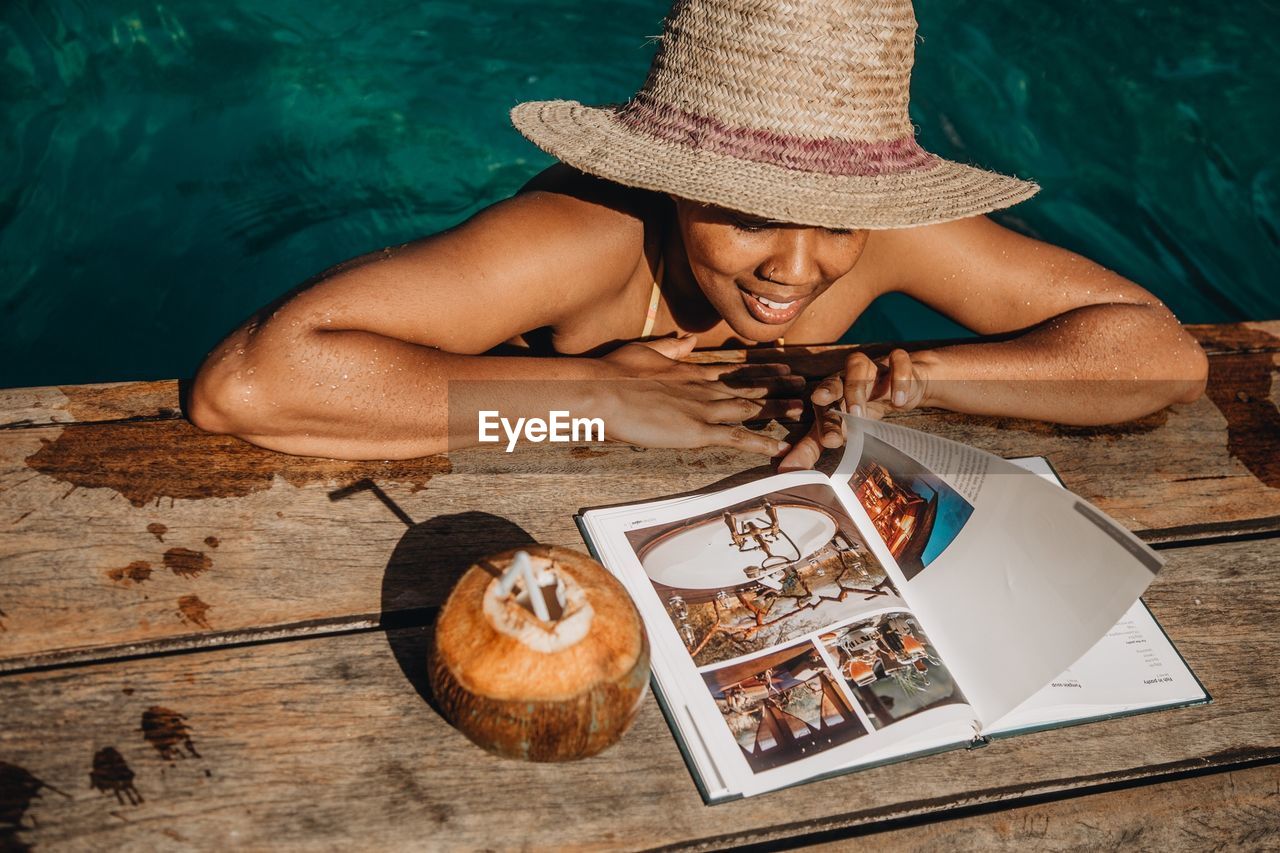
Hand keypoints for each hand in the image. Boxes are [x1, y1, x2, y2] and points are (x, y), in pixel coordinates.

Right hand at [596, 335, 805, 454]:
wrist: (600, 390)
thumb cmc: (611, 373)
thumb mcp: (643, 352)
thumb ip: (669, 348)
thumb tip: (689, 341)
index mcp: (688, 372)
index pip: (732, 371)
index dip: (759, 370)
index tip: (782, 366)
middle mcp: (702, 388)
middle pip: (748, 387)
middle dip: (778, 387)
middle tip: (804, 386)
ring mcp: (702, 409)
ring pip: (750, 409)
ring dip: (778, 410)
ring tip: (804, 411)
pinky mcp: (696, 431)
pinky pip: (735, 438)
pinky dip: (760, 442)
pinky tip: (780, 447)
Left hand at [778, 348, 929, 470]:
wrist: (900, 385)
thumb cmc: (861, 408)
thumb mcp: (839, 428)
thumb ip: (812, 447)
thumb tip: (787, 470)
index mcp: (830, 395)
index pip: (823, 409)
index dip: (825, 425)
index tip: (828, 442)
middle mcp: (844, 378)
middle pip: (833, 381)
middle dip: (829, 393)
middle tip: (826, 409)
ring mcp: (869, 368)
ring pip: (858, 366)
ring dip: (857, 388)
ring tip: (860, 414)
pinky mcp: (895, 362)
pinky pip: (896, 361)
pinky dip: (898, 379)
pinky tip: (899, 401)